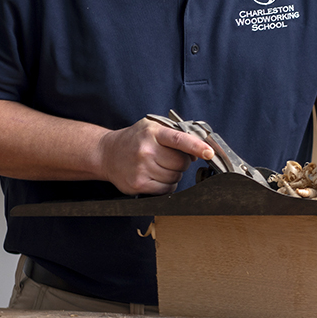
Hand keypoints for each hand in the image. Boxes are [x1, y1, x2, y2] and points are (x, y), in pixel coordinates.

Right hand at [98, 117, 214, 194]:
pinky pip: (165, 190)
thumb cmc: (134, 140)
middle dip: (182, 162)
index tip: (209, 152)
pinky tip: (156, 176)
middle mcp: (146, 150)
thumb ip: (176, 134)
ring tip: (160, 166)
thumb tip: (199, 150)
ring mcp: (141, 169)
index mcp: (152, 133)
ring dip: (174, 174)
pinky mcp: (138, 184)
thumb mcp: (153, 127)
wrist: (107, 153)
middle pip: (181, 163)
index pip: (179, 140)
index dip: (196, 147)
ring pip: (175, 177)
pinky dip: (167, 185)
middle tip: (170, 158)